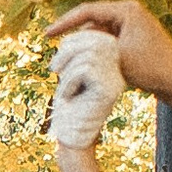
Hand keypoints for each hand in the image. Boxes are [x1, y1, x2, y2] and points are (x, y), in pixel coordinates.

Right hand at [48, 0, 171, 137]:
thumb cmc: (151, 68)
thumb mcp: (116, 58)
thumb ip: (91, 50)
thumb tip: (67, 49)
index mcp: (127, 10)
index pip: (87, 11)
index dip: (64, 23)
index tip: (46, 35)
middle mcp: (130, 13)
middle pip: (92, 22)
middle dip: (74, 37)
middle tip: (56, 51)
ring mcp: (133, 26)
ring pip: (100, 34)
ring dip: (86, 47)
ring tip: (71, 63)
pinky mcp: (134, 40)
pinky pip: (109, 43)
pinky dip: (97, 53)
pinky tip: (87, 65)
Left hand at [48, 26, 125, 146]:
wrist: (73, 137)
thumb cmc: (69, 106)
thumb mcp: (71, 74)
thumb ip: (76, 54)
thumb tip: (70, 34)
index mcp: (111, 63)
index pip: (97, 35)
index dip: (72, 40)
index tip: (57, 63)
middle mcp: (118, 70)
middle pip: (95, 39)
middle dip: (68, 48)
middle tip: (54, 69)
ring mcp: (116, 80)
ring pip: (88, 54)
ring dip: (67, 69)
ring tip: (63, 88)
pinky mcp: (109, 90)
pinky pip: (84, 70)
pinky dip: (68, 82)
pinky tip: (68, 97)